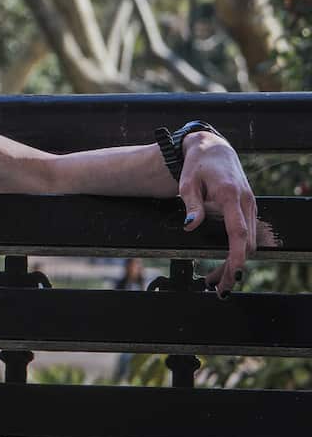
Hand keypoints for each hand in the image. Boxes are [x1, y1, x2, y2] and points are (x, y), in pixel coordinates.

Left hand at [178, 130, 263, 296]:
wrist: (214, 149)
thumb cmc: (197, 165)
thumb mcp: (186, 182)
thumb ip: (191, 204)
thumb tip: (191, 225)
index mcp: (230, 195)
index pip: (238, 231)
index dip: (237, 255)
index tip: (234, 274)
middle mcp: (246, 202)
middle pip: (246, 244)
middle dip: (233, 268)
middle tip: (216, 288)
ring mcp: (250, 206)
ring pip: (249, 243)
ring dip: (234, 264)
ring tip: (214, 282)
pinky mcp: (249, 210)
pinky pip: (247, 236)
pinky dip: (237, 252)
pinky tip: (223, 264)